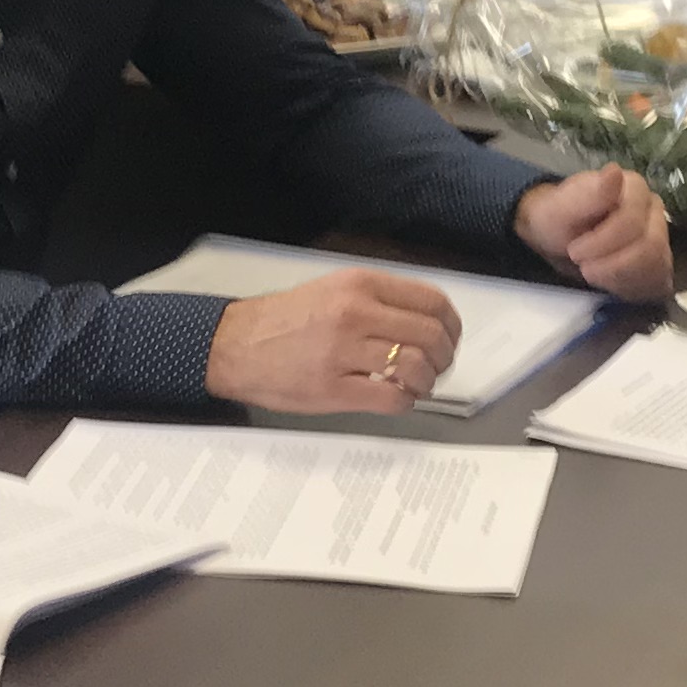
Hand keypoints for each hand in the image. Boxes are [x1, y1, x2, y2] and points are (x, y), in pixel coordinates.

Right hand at [204, 269, 464, 413]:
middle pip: (431, 336)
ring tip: (414, 385)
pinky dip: (405, 402)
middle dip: (443, 357)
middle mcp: (355, 313)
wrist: (235, 345)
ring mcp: (344, 352)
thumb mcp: (334, 289)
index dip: (451, 325)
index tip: (449, 338)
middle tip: (435, 367)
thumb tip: (426, 321)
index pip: (432, 301)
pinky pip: (392, 398)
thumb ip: (378, 300)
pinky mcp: (333, 388)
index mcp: (359, 284)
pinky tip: (395, 398)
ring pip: (416, 367)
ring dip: (425, 382)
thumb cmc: (284, 321)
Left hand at [513, 167, 673, 298]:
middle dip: (610, 263)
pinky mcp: (660, 262)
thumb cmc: (558, 219)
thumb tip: (614, 172)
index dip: (603, 242)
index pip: (634, 221)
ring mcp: (660, 236)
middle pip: (649, 247)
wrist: (557, 239)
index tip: (575, 250)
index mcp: (634, 187)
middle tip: (582, 265)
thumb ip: (589, 194)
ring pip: (655, 267)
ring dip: (618, 277)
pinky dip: (627, 288)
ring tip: (592, 271)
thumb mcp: (561, 208)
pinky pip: (656, 282)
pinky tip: (607, 280)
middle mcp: (653, 209)